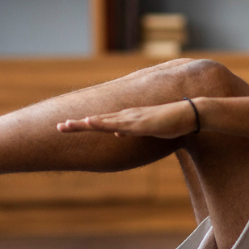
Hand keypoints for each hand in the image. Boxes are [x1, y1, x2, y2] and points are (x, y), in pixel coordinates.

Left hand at [57, 100, 197, 138]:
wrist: (189, 114)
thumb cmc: (171, 123)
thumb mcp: (147, 131)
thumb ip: (130, 131)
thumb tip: (116, 134)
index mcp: (126, 119)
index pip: (101, 123)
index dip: (84, 125)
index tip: (68, 127)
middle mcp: (126, 116)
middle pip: (97, 121)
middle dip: (77, 125)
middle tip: (58, 127)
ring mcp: (131, 118)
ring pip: (103, 122)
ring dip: (84, 124)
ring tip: (66, 125)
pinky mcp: (140, 122)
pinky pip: (118, 124)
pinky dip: (102, 123)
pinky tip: (91, 122)